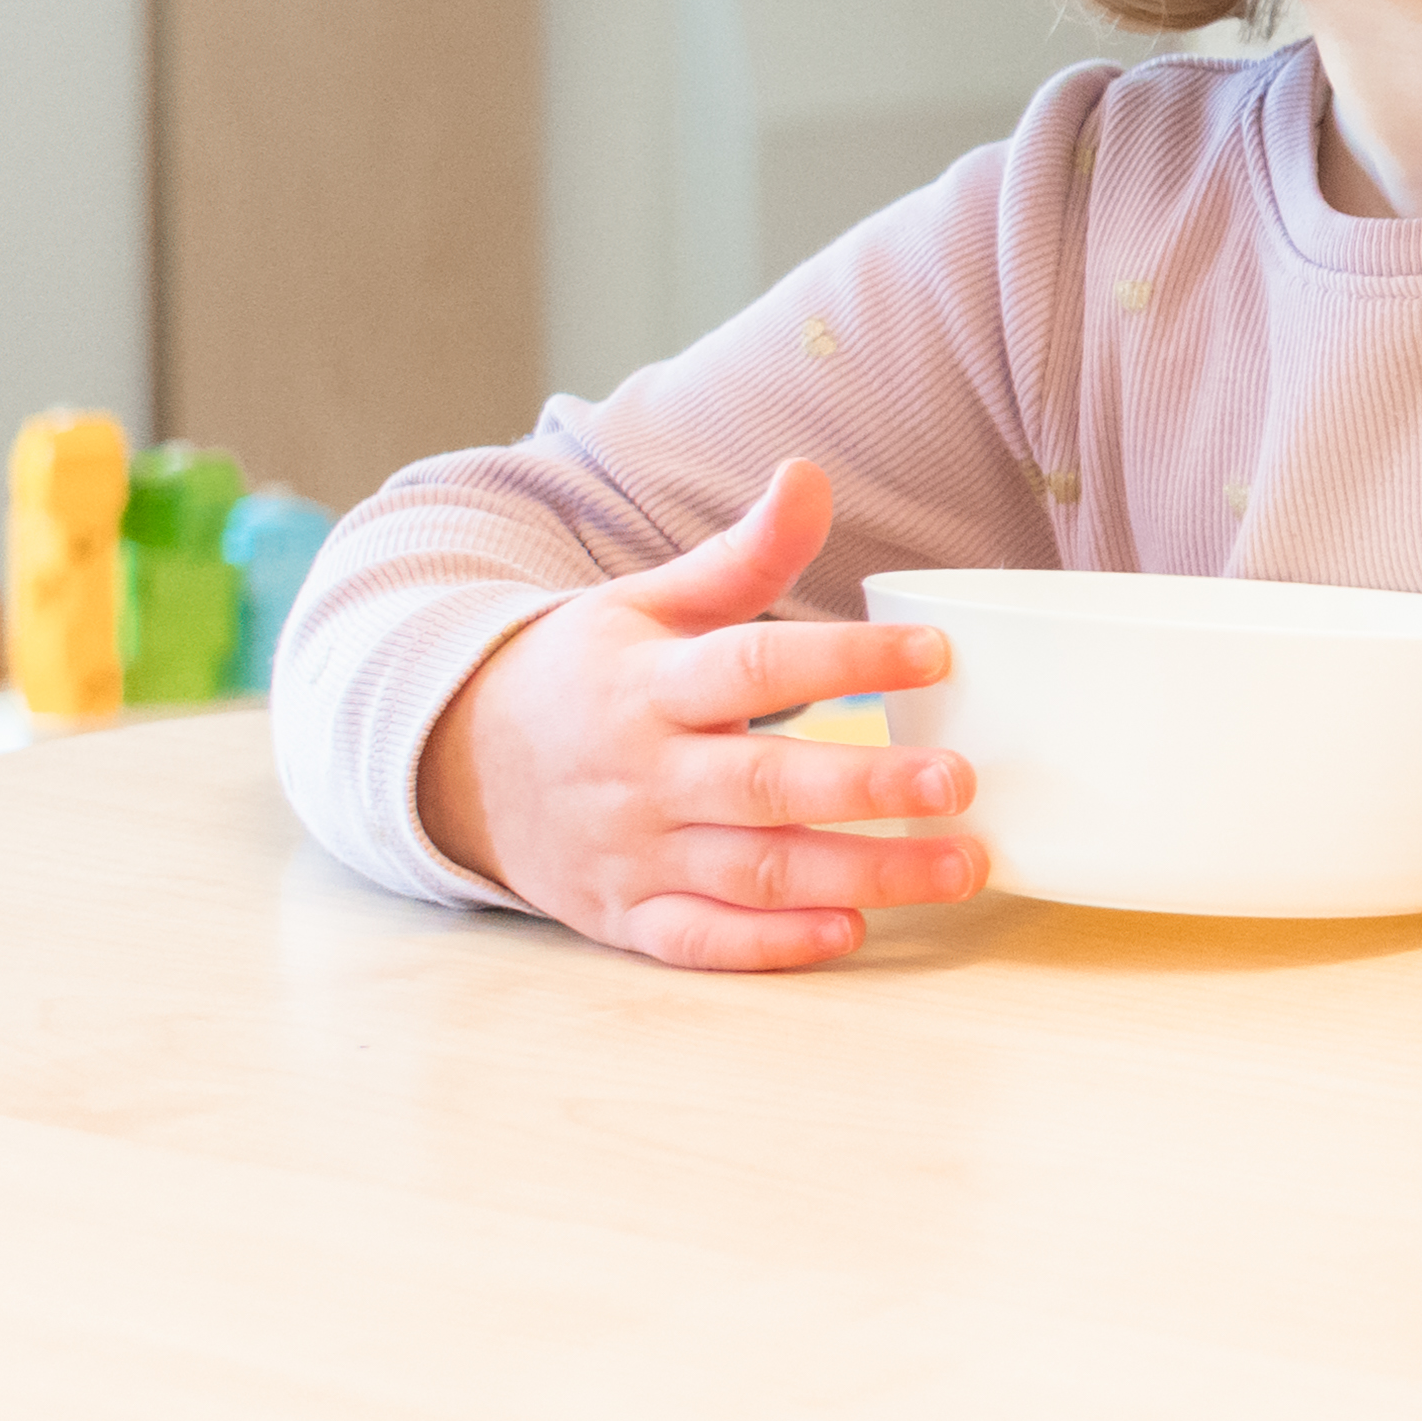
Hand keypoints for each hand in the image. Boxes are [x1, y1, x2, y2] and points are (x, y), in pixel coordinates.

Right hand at [415, 460, 979, 968]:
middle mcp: (644, 773)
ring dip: (861, 876)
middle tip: (962, 783)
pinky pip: (703, 941)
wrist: (459, 764)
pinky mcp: (626, 916)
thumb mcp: (648, 602)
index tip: (936, 652)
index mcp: (651, 683)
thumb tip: (808, 475)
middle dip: (867, 787)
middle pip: (764, 784)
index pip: (755, 666)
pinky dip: (773, 945)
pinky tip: (852, 933)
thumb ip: (742, 555)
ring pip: (753, 872)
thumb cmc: (587, 674)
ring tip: (960, 865)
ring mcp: (634, 851)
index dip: (845, 657)